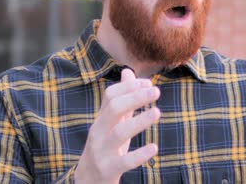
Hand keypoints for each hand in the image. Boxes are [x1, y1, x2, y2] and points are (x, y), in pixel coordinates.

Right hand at [75, 68, 160, 183]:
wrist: (88, 181)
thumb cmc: (105, 147)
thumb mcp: (112, 122)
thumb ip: (122, 100)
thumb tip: (128, 71)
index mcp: (101, 119)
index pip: (110, 96)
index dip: (130, 87)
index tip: (149, 83)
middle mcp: (98, 132)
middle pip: (114, 109)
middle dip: (135, 98)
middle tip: (156, 91)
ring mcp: (102, 151)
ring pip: (119, 132)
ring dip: (139, 121)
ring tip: (158, 112)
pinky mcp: (108, 169)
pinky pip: (124, 162)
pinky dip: (140, 154)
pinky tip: (154, 147)